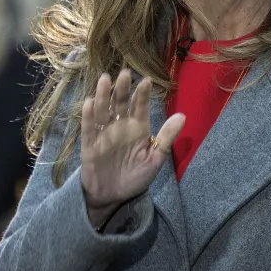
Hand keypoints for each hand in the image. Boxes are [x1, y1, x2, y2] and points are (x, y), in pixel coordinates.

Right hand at [80, 69, 184, 227]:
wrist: (113, 196)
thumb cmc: (135, 176)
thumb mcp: (155, 159)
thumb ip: (166, 137)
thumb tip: (182, 115)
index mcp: (137, 127)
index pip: (140, 106)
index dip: (142, 94)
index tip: (147, 80)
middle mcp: (119, 125)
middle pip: (119, 102)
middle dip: (122, 88)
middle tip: (125, 73)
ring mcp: (103, 133)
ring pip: (103, 109)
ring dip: (103, 95)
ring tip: (105, 79)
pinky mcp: (89, 143)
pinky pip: (88, 127)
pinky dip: (88, 115)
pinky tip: (90, 103)